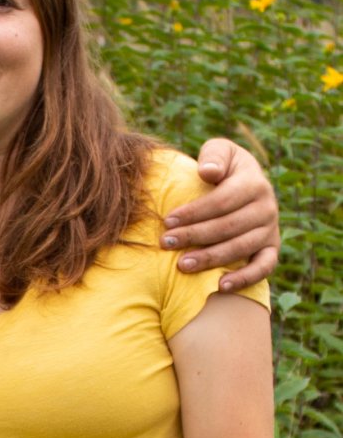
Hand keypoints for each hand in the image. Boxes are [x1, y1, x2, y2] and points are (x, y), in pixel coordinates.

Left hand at [160, 138, 278, 290]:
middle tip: (166, 243)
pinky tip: (221, 286)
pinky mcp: (271, 248)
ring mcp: (271, 230)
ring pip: (241, 248)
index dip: (194, 212)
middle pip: (228, 226)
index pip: (222, 201)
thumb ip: (213, 156)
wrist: (243, 182)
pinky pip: (264, 267)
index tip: (167, 221)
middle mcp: (267, 208)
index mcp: (254, 183)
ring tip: (182, 265)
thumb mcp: (218, 151)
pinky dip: (245, 278)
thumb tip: (208, 172)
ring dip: (211, 258)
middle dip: (194, 235)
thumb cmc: (221, 167)